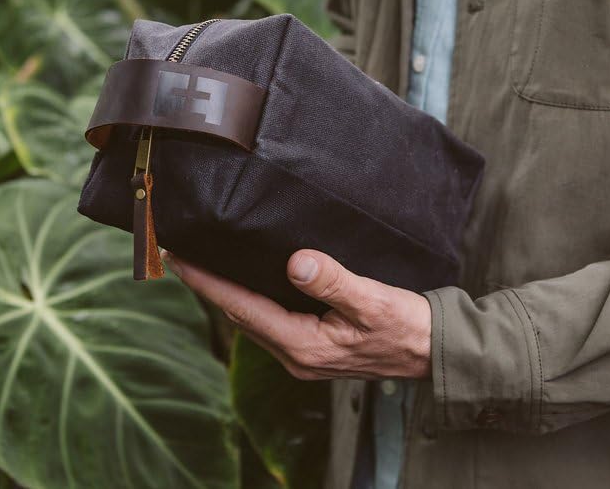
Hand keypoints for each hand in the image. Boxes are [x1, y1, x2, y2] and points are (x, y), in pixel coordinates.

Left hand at [164, 249, 431, 380]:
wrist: (431, 351)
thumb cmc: (406, 326)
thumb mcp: (372, 300)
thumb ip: (333, 281)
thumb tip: (296, 262)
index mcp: (302, 344)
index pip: (241, 308)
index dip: (206, 283)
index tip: (178, 258)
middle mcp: (295, 355)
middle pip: (239, 316)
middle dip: (208, 287)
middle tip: (180, 255)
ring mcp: (303, 355)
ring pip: (252, 321)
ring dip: (226, 295)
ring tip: (204, 266)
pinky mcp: (313, 349)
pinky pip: (269, 323)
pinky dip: (250, 302)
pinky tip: (247, 283)